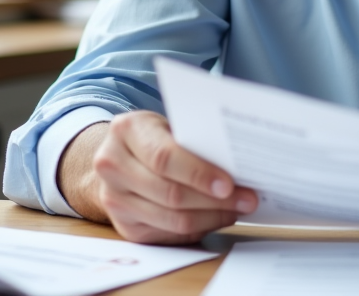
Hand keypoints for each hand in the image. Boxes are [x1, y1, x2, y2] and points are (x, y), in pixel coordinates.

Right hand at [57, 110, 258, 244]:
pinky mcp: (124, 227)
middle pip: (170, 193)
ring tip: (237, 209)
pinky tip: (217, 217)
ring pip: (172, 220)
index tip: (229, 184)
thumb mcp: (167, 125)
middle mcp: (112, 166)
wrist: (117, 156)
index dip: (199, 174)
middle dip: (215, 200)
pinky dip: (199, 228)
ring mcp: (114, 200)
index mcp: (125, 131)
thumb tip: (237, 165)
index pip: (164, 158)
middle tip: (247, 199)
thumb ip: (192, 141)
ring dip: (212, 217)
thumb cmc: (154, 136)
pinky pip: (169, 235)